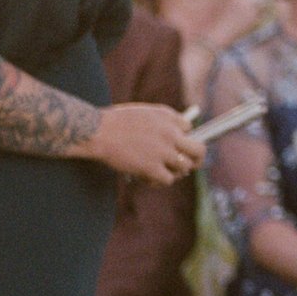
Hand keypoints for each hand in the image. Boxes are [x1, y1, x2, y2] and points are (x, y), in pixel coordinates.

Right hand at [85, 104, 203, 185]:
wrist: (97, 131)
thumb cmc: (113, 122)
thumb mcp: (143, 113)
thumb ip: (160, 122)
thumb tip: (173, 135)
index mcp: (168, 117)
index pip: (189, 128)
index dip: (183, 137)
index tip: (176, 144)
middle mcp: (171, 133)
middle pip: (199, 149)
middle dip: (197, 159)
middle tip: (190, 165)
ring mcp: (163, 151)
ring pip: (184, 167)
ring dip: (175, 172)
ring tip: (162, 173)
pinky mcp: (152, 167)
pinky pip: (167, 180)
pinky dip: (159, 182)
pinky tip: (148, 179)